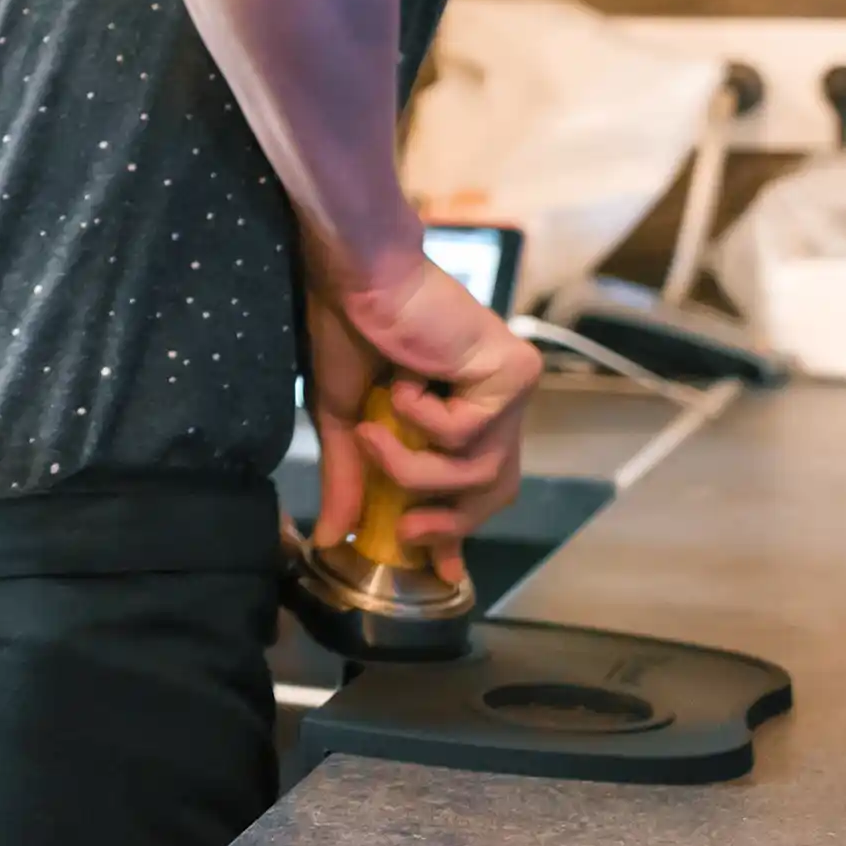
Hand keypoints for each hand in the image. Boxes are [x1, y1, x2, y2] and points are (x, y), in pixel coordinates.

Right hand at [301, 243, 543, 578]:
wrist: (357, 275)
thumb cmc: (349, 328)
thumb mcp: (345, 417)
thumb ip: (351, 476)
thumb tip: (330, 537)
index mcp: (462, 410)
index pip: (477, 485)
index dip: (461, 530)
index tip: (445, 571)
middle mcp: (496, 401)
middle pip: (495, 488)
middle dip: (453, 520)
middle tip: (409, 529)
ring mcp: (510, 388)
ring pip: (482, 471)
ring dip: (418, 468)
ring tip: (374, 434)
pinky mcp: (514, 373)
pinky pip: (471, 432)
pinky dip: (425, 418)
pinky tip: (403, 381)